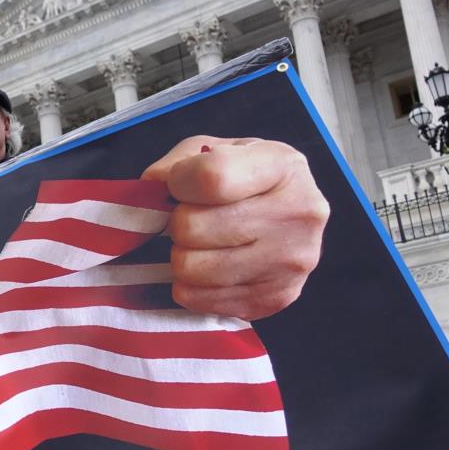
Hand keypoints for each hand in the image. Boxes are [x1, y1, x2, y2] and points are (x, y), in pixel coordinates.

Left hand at [142, 135, 329, 319]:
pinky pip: (199, 299)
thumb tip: (151, 188)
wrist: (290, 215)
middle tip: (193, 219)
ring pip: (191, 268)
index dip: (178, 182)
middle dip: (179, 222)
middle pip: (192, 227)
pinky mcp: (275, 299)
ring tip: (201, 244)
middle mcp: (297, 213)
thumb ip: (177, 163)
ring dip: (183, 256)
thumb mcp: (214, 149)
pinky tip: (210, 268)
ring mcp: (291, 262)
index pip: (210, 178)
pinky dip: (192, 286)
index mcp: (282, 165)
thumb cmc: (245, 177)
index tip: (179, 184)